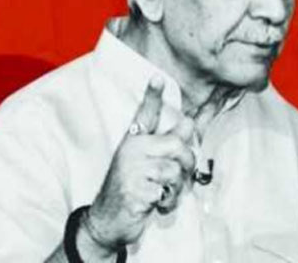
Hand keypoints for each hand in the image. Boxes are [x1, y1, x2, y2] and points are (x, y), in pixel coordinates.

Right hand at [83, 76, 195, 250]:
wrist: (107, 220)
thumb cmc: (132, 190)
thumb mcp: (144, 164)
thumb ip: (165, 145)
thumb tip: (190, 123)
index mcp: (133, 141)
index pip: (145, 114)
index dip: (152, 95)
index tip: (158, 78)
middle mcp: (131, 150)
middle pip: (177, 145)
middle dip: (187, 163)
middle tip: (180, 177)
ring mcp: (132, 169)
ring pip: (176, 170)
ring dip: (176, 188)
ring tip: (162, 193)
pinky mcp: (136, 190)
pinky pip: (168, 191)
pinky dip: (168, 202)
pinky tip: (155, 204)